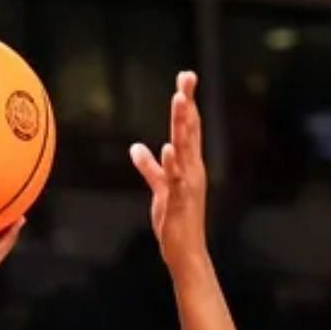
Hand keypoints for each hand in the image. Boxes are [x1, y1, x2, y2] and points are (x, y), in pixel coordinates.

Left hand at [130, 71, 208, 267]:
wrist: (185, 252)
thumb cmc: (176, 222)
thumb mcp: (160, 189)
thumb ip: (150, 167)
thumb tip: (137, 148)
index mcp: (189, 166)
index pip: (189, 129)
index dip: (187, 103)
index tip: (185, 79)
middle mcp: (193, 170)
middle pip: (190, 131)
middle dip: (188, 103)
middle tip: (187, 77)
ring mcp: (188, 184)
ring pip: (185, 148)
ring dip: (183, 124)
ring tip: (180, 101)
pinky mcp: (180, 200)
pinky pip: (176, 178)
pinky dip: (172, 163)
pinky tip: (169, 147)